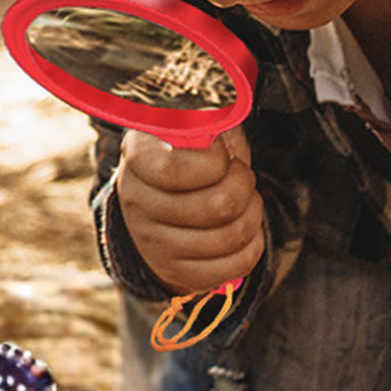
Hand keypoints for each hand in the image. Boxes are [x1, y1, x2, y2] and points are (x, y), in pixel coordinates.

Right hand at [116, 126, 263, 292]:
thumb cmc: (189, 154)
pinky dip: (253, 244)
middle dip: (244, 185)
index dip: (215, 162)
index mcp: (137, 159)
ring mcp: (154, 243)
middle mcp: (137, 204)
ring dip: (252, 213)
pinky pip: (235, 266)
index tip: (221, 155)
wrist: (164, 199)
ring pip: (231, 236)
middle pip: (217, 206)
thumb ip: (206, 118)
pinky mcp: (177, 271)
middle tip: (240, 175)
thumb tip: (223, 119)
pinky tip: (243, 226)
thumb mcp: (192, 126)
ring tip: (244, 199)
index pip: (174, 170)